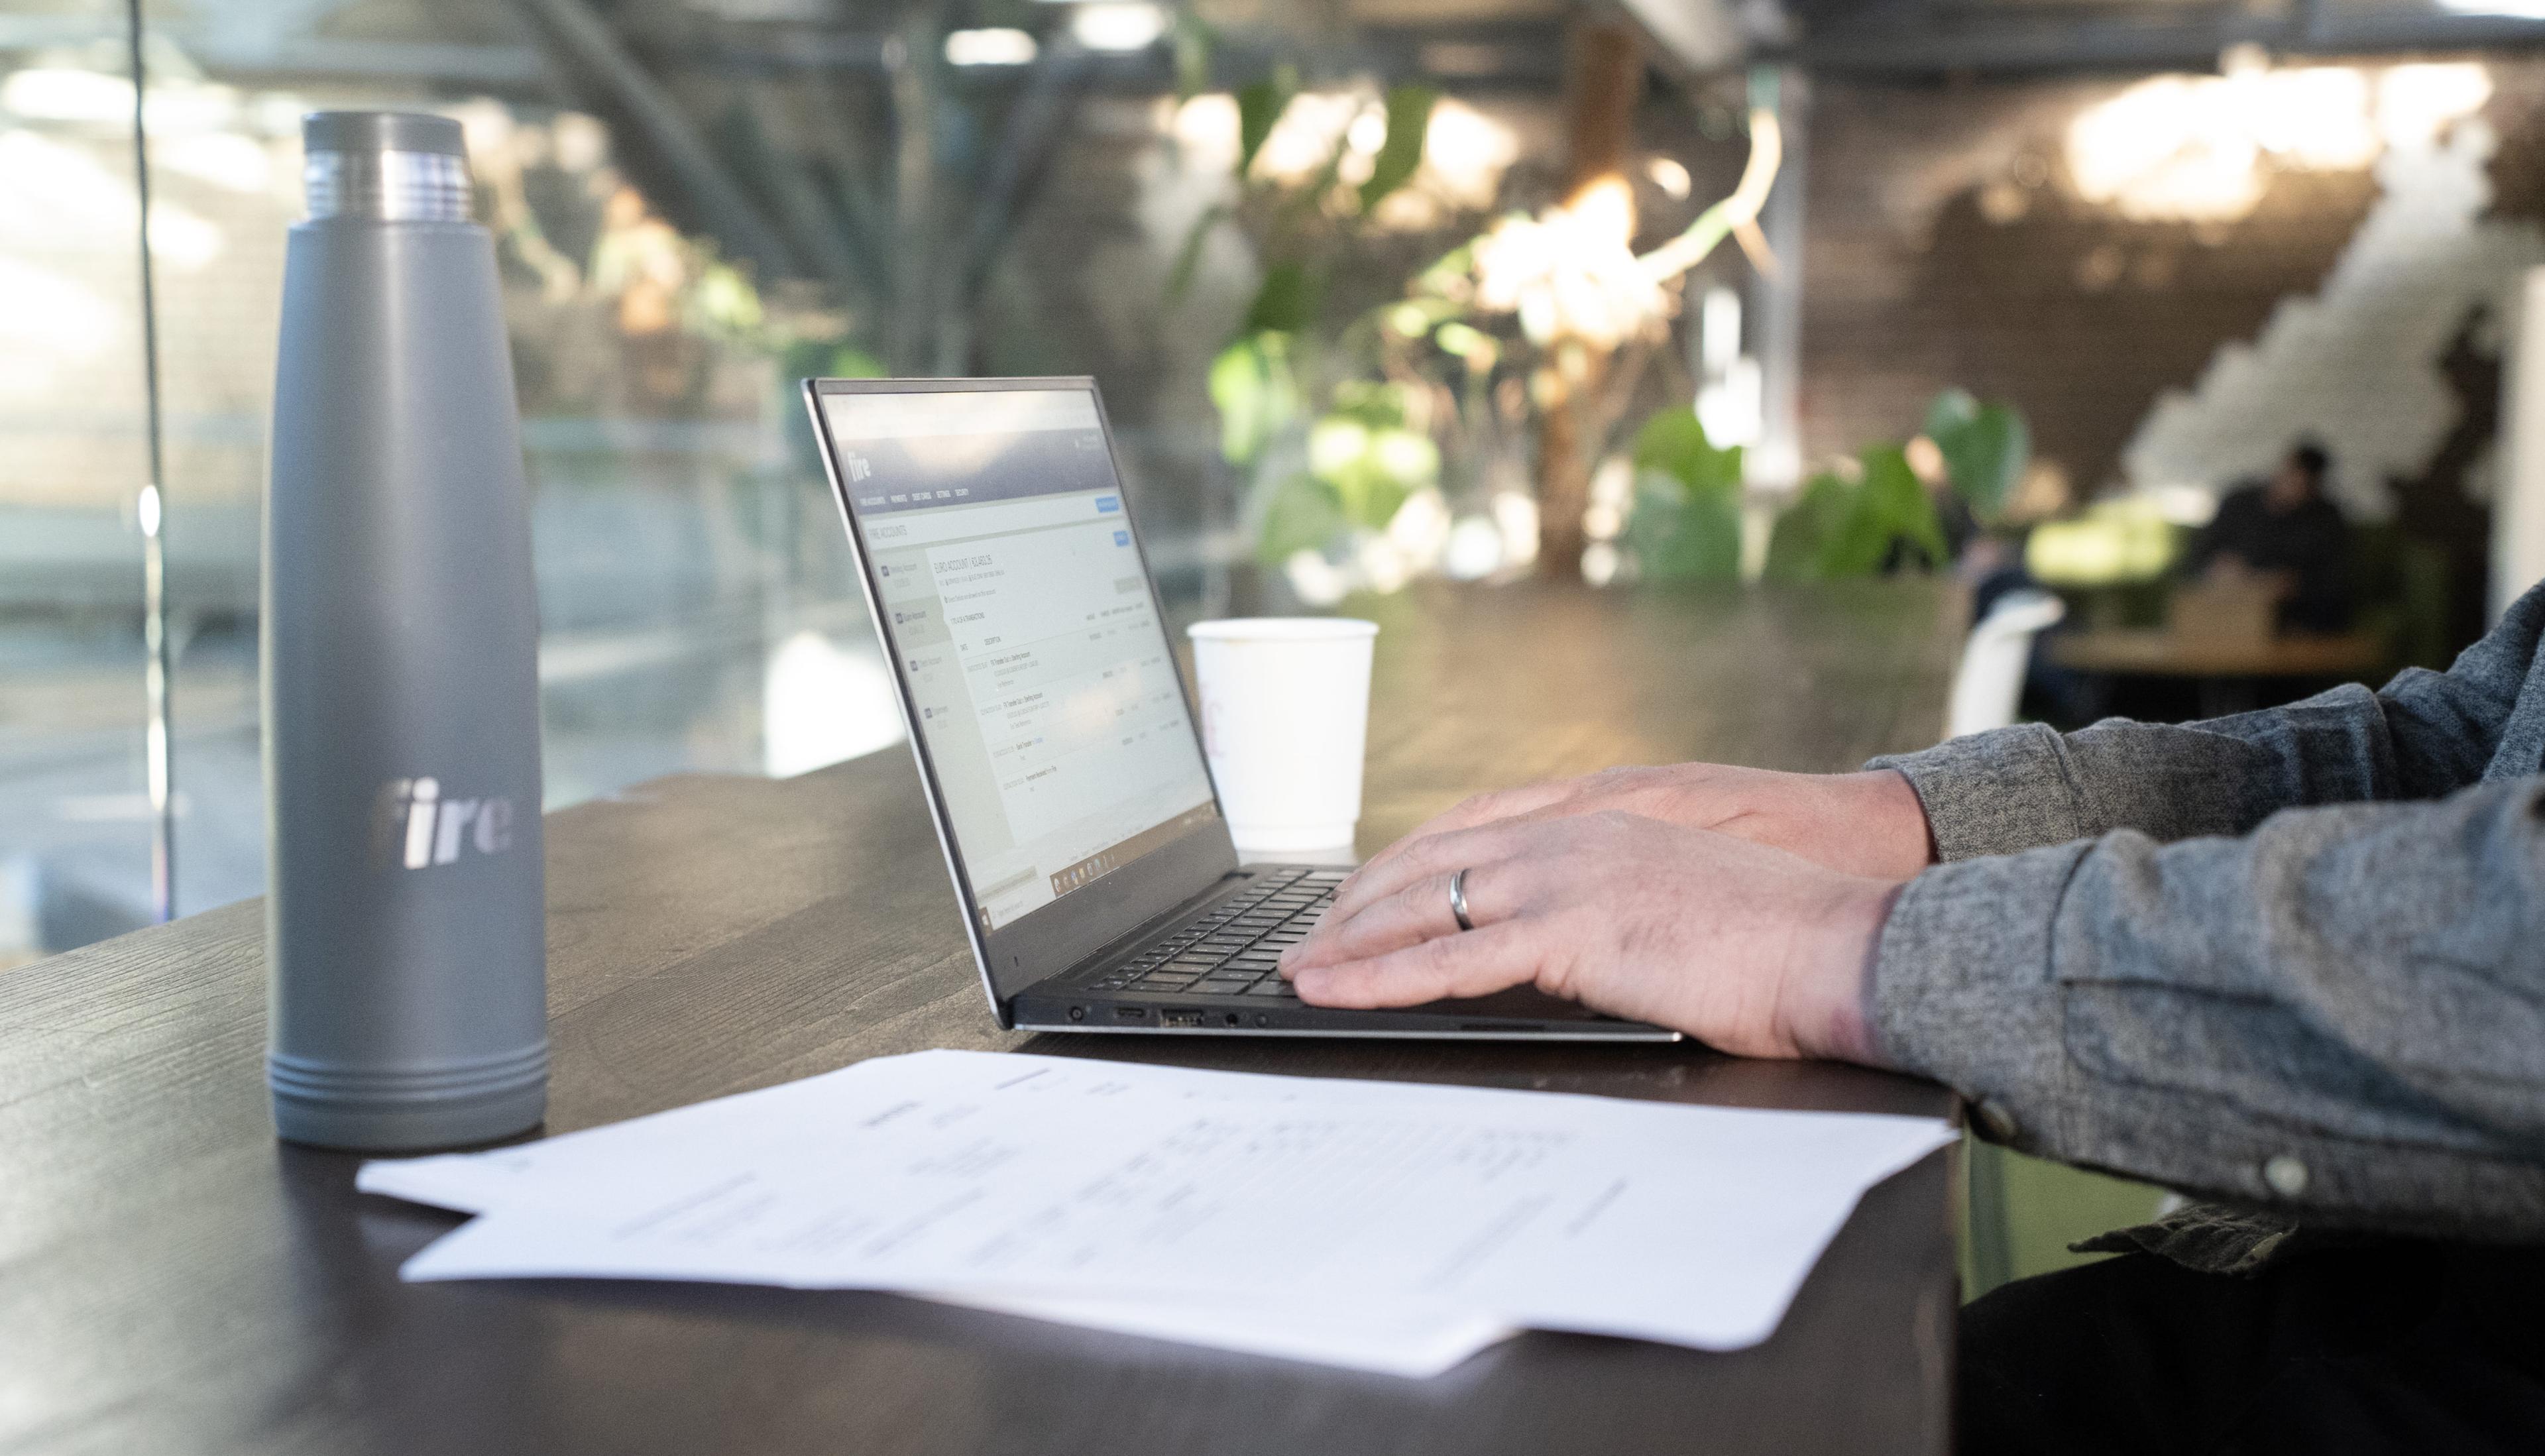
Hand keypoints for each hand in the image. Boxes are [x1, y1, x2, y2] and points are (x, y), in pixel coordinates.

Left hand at [1279, 811, 1902, 1062]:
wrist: (1842, 943)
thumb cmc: (1782, 937)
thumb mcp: (1682, 898)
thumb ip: (1620, 901)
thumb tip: (1587, 939)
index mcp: (1597, 819)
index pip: (1468, 832)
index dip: (1401, 865)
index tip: (1357, 897)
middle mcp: (1569, 834)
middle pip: (1427, 861)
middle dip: (1356, 903)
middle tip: (1306, 939)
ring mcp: (1566, 877)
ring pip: (1422, 904)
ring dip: (1349, 941)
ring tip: (1297, 970)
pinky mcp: (1570, 933)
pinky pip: (1449, 960)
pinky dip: (1381, 977)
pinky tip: (1337, 990)